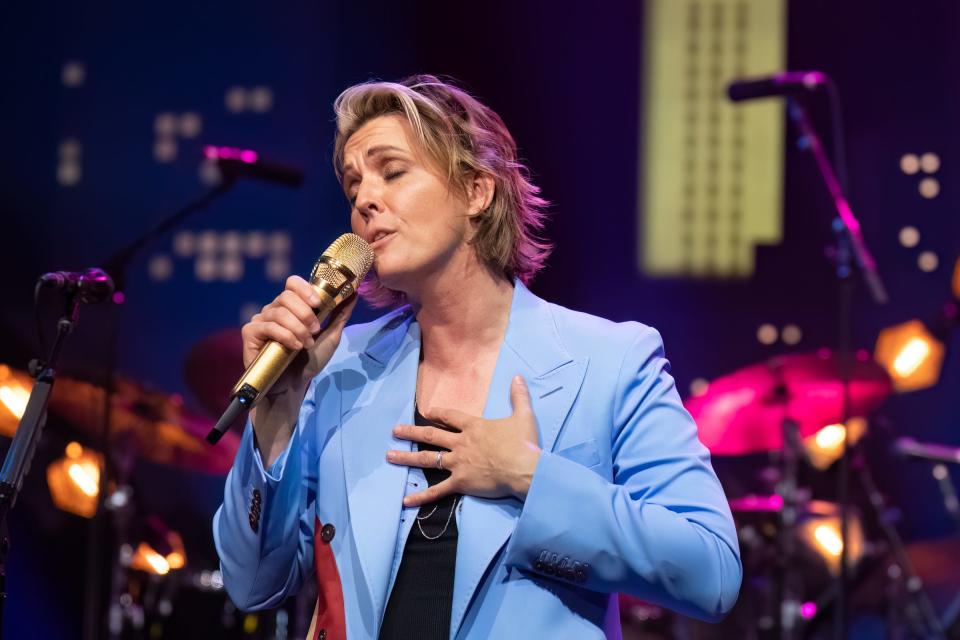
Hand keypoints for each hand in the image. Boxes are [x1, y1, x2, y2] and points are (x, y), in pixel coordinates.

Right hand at [241, 275, 357, 397]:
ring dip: (298, 329)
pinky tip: (294, 347)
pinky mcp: (251, 333)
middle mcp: (274, 309)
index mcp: (291, 306)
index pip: (292, 283)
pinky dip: (285, 335)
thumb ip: (340, 314)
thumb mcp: (331, 336)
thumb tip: (353, 292)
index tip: (318, 304)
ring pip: (279, 312)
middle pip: (286, 296)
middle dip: (305, 313)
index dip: (305, 289)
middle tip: (315, 331)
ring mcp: (261, 320)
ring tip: (306, 344)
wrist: (294, 386)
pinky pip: (268, 326)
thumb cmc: (309, 361)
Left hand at [387, 375, 541, 505]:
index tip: (426, 411)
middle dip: (411, 433)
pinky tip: (406, 500)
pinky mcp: (460, 482)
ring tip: (390, 457)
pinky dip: (421, 496)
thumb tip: (518, 377)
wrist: (524, 468)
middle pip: (431, 435)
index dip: (438, 413)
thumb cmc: (524, 443)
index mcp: (474, 427)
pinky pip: (437, 491)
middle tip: (395, 431)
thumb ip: (519, 396)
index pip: (451, 417)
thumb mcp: (523, 416)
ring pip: (428, 459)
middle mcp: (461, 443)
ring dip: (407, 458)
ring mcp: (458, 463)